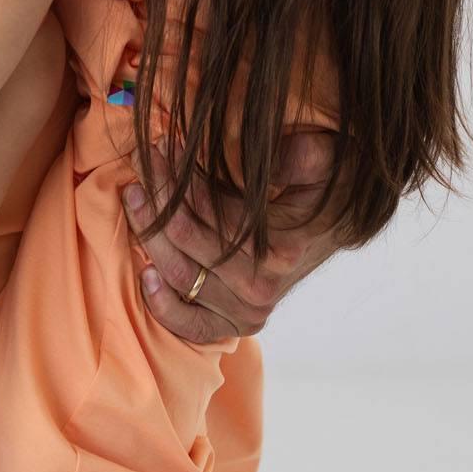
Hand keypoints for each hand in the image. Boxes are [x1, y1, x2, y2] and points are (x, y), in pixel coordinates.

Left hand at [121, 131, 346, 345]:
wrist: (338, 225)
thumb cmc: (324, 186)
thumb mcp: (322, 158)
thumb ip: (299, 156)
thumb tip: (266, 160)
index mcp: (280, 247)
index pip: (210, 212)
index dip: (180, 178)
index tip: (161, 144)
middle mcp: (262, 286)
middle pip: (188, 241)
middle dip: (157, 197)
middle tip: (141, 161)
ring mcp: (250, 310)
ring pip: (182, 276)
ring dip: (149, 235)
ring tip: (134, 195)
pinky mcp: (240, 324)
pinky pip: (193, 327)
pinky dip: (164, 306)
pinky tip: (145, 273)